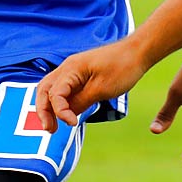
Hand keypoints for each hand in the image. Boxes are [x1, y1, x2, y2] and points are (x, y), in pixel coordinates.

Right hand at [34, 40, 148, 132]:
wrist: (138, 52)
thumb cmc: (122, 68)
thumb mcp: (101, 89)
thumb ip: (80, 102)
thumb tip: (65, 115)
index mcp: (71, 69)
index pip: (55, 93)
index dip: (59, 111)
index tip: (72, 123)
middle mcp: (67, 68)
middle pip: (44, 90)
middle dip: (44, 111)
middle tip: (50, 130)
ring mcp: (72, 70)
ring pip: (50, 89)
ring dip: (49, 107)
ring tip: (54, 126)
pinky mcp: (80, 74)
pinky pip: (63, 89)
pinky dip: (60, 102)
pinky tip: (66, 114)